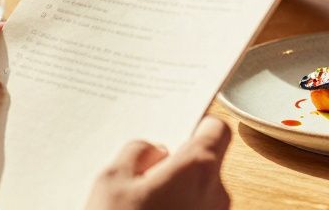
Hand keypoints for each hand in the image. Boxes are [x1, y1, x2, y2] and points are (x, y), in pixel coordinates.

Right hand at [86, 117, 231, 209]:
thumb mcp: (112, 180)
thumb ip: (138, 152)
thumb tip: (155, 151)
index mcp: (197, 169)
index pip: (216, 130)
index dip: (198, 126)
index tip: (181, 131)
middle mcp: (216, 195)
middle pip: (207, 165)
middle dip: (178, 166)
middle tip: (144, 175)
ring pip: (200, 194)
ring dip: (177, 194)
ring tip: (139, 205)